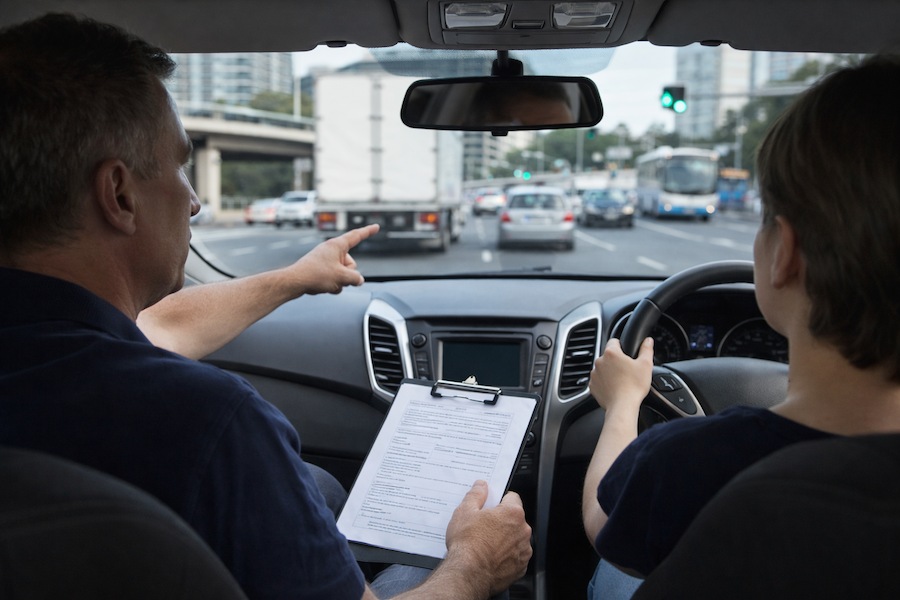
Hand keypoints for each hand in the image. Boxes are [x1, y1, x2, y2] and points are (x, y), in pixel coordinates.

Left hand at [284, 224, 379, 295]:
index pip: (356, 236)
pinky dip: (332, 284)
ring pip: (343, 273)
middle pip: (351, 264)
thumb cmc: (315, 275)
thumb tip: (358, 280)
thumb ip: (356, 278)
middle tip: (335, 278)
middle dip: (347, 275)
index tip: (376, 226)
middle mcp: (331, 250)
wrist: (294, 282)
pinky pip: (334, 278)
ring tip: (326, 282)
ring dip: (339, 282)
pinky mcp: (320, 269)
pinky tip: (323, 287)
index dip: (368, 232)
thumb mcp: (342, 277)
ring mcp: (325, 260)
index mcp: (336, 245)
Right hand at [444, 480, 531, 596]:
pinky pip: (516, 556)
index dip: (499, 500)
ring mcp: (524, 550)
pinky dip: (507, 556)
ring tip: (486, 544)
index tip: (490, 506)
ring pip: (516, 538)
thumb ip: (476, 495)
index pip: (512, 498)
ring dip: (506, 539)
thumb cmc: (467, 544)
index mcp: (513, 513)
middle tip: (483, 526)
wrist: (468, 574)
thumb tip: (481, 486)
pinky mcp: (521, 567)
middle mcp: (523, 531)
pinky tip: (492, 557)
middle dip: (502, 521)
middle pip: (514, 519)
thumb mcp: (465, 511)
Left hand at [589, 337, 653, 413]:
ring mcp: (594, 374)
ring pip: (603, 368)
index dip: (622, 346)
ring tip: (622, 380)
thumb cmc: (634, 386)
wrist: (622, 406)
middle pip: (608, 356)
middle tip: (627, 370)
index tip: (627, 353)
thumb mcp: (645, 365)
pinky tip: (615, 387)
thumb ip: (646, 349)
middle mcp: (599, 362)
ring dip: (610, 371)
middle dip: (616, 361)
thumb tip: (648, 341)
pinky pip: (598, 380)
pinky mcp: (592, 386)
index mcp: (611, 353)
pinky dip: (605, 382)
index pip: (614, 341)